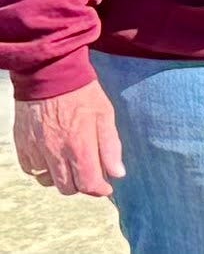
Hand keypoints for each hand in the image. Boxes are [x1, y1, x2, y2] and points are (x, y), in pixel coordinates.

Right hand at [13, 80, 124, 196]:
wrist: (50, 76)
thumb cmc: (82, 93)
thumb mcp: (105, 114)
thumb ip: (111, 146)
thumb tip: (117, 173)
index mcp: (79, 146)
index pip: (88, 183)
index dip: (99, 190)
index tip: (106, 187)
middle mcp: (56, 153)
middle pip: (68, 188)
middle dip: (81, 185)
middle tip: (89, 173)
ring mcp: (37, 151)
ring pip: (49, 182)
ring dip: (62, 179)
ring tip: (72, 165)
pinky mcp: (23, 146)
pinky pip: (32, 170)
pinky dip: (43, 170)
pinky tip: (53, 158)